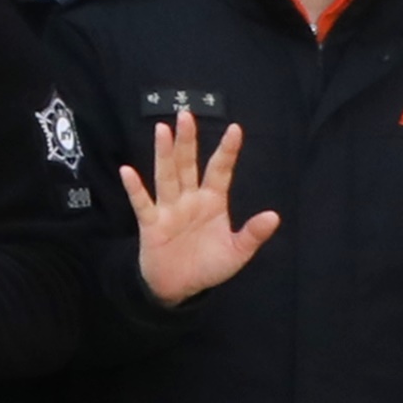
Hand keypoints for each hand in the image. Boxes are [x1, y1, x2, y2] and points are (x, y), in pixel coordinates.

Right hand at [120, 111, 276, 305]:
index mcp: (212, 202)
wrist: (179, 288)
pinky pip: (142, 204)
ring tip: (163, 130)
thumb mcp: (237, 252)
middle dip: (188, 141)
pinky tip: (128, 171)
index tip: (235, 128)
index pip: (219, 171)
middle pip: (188, 165)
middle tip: (186, 114)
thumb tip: (274, 215)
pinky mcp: (151, 224)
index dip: (227, 151)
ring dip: (164, 154)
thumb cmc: (208, 266)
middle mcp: (189, 200)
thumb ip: (252, 234)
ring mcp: (169, 209)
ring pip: (167, 176)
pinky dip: (135, 188)